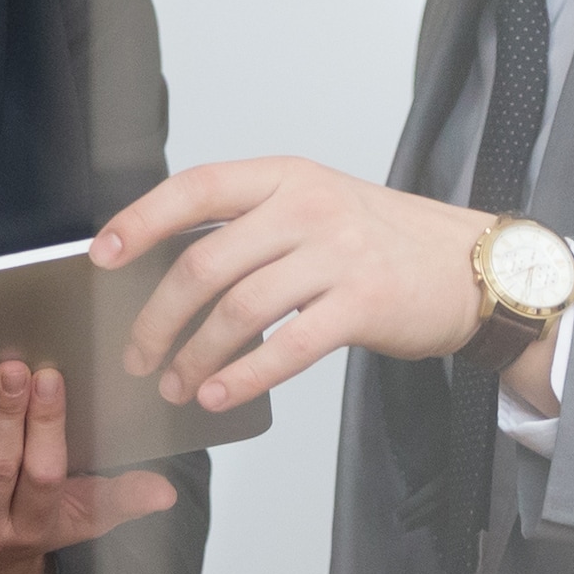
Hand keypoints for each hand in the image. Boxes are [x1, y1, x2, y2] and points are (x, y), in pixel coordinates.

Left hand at [95, 157, 536, 411]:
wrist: (471, 266)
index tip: (102, 256)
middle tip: (137, 355)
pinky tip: (220, 395)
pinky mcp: (363, 304)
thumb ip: (252, 226)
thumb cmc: (383, 241)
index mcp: (285, 178)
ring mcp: (338, 255)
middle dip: (158, 319)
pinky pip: (287, 347)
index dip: (142, 221)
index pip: (196, 188)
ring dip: (196, 357)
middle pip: (205, 264)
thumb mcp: (317, 207)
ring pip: (239, 311)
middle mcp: (307, 208)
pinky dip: (244, 377)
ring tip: (177, 386)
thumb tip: (171, 270)